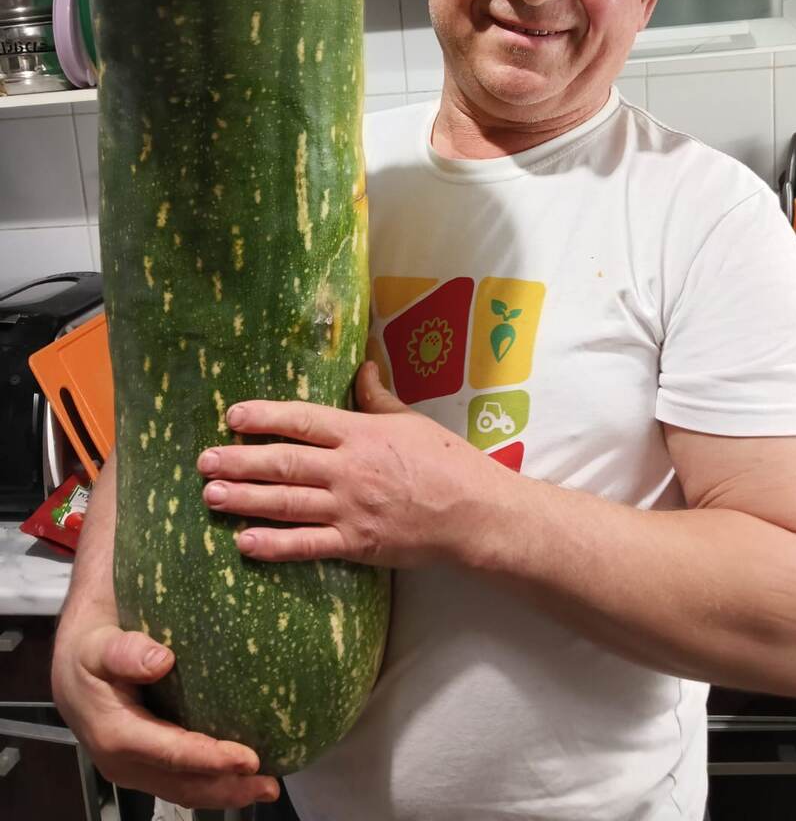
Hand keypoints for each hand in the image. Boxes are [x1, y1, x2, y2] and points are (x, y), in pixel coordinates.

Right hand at [52, 621, 279, 808]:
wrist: (72, 665)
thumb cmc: (90, 650)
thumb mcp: (101, 645)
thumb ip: (127, 652)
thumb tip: (161, 660)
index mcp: (116, 735)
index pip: (172, 754)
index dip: (212, 759)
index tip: (248, 758)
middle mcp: (123, 761)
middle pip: (182, 783)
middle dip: (227, 787)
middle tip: (269, 784)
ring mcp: (133, 767)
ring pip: (183, 789)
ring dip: (224, 791)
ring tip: (264, 787)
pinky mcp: (143, 763)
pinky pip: (179, 780)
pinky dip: (210, 782)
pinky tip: (238, 775)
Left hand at [197, 361, 511, 566]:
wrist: (474, 513)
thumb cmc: (446, 461)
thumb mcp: (411, 420)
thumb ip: (379, 397)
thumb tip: (363, 366)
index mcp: (360, 433)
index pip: (302, 420)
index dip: (264, 417)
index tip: (232, 416)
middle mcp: (348, 469)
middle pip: (283, 462)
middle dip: (239, 461)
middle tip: (204, 460)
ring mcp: (349, 508)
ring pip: (286, 503)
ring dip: (244, 500)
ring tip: (210, 495)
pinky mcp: (356, 543)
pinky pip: (306, 545)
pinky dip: (273, 545)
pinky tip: (244, 543)